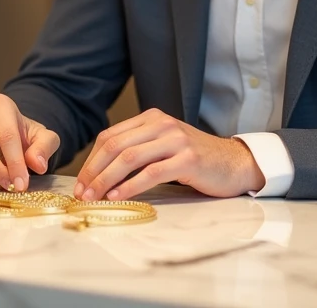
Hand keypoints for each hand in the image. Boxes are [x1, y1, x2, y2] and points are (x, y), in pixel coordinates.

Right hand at [0, 93, 60, 191]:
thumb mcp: (44, 138)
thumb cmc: (27, 136)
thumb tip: (37, 164)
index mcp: (0, 104)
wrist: (11, 137)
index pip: (6, 134)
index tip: (22, 184)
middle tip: (9, 186)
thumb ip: (45, 147)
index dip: (14, 162)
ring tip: (0, 184)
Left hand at [73, 108, 264, 200]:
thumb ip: (138, 150)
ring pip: (129, 158)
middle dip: (94, 171)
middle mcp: (162, 124)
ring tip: (95, 197)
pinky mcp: (188, 159)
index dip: (91, 160)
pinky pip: (152, 173)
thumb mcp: (164, 146)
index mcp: (152, 118)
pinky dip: (131, 186)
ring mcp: (175, 140)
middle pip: (115, 146)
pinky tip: (118, 197)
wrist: (235, 163)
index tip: (81, 182)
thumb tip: (101, 173)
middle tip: (82, 192)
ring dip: (107, 180)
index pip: (110, 136)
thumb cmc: (196, 159)